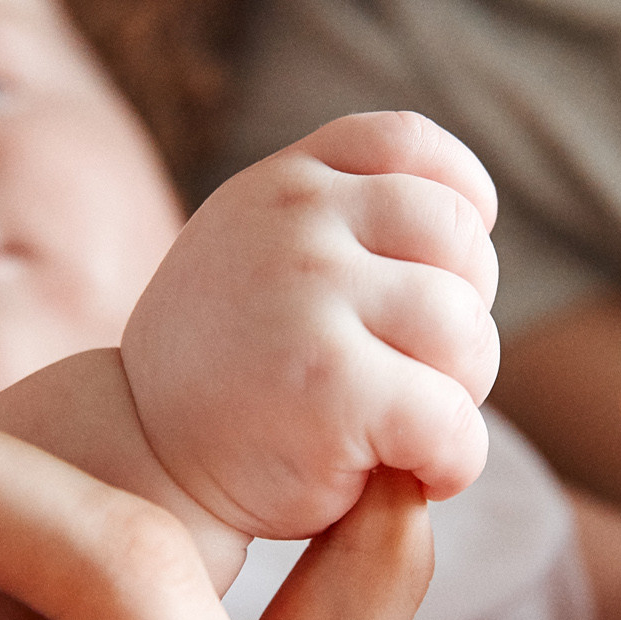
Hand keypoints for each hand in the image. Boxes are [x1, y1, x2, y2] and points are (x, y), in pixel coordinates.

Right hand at [123, 110, 498, 537]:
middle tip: (413, 375)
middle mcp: (297, 219)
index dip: (462, 204)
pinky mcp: (331, 385)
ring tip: (405, 426)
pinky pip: (453, 419)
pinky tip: (417, 474)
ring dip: (460, 395)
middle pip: (461, 241)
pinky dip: (454, 461)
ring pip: (467, 332)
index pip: (410, 145)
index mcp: (287, 182)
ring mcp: (310, 295)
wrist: (145, 462)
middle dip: (463, 317)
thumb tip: (475, 218)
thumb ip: (343, 220)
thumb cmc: (234, 370)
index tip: (448, 270)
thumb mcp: (263, 253)